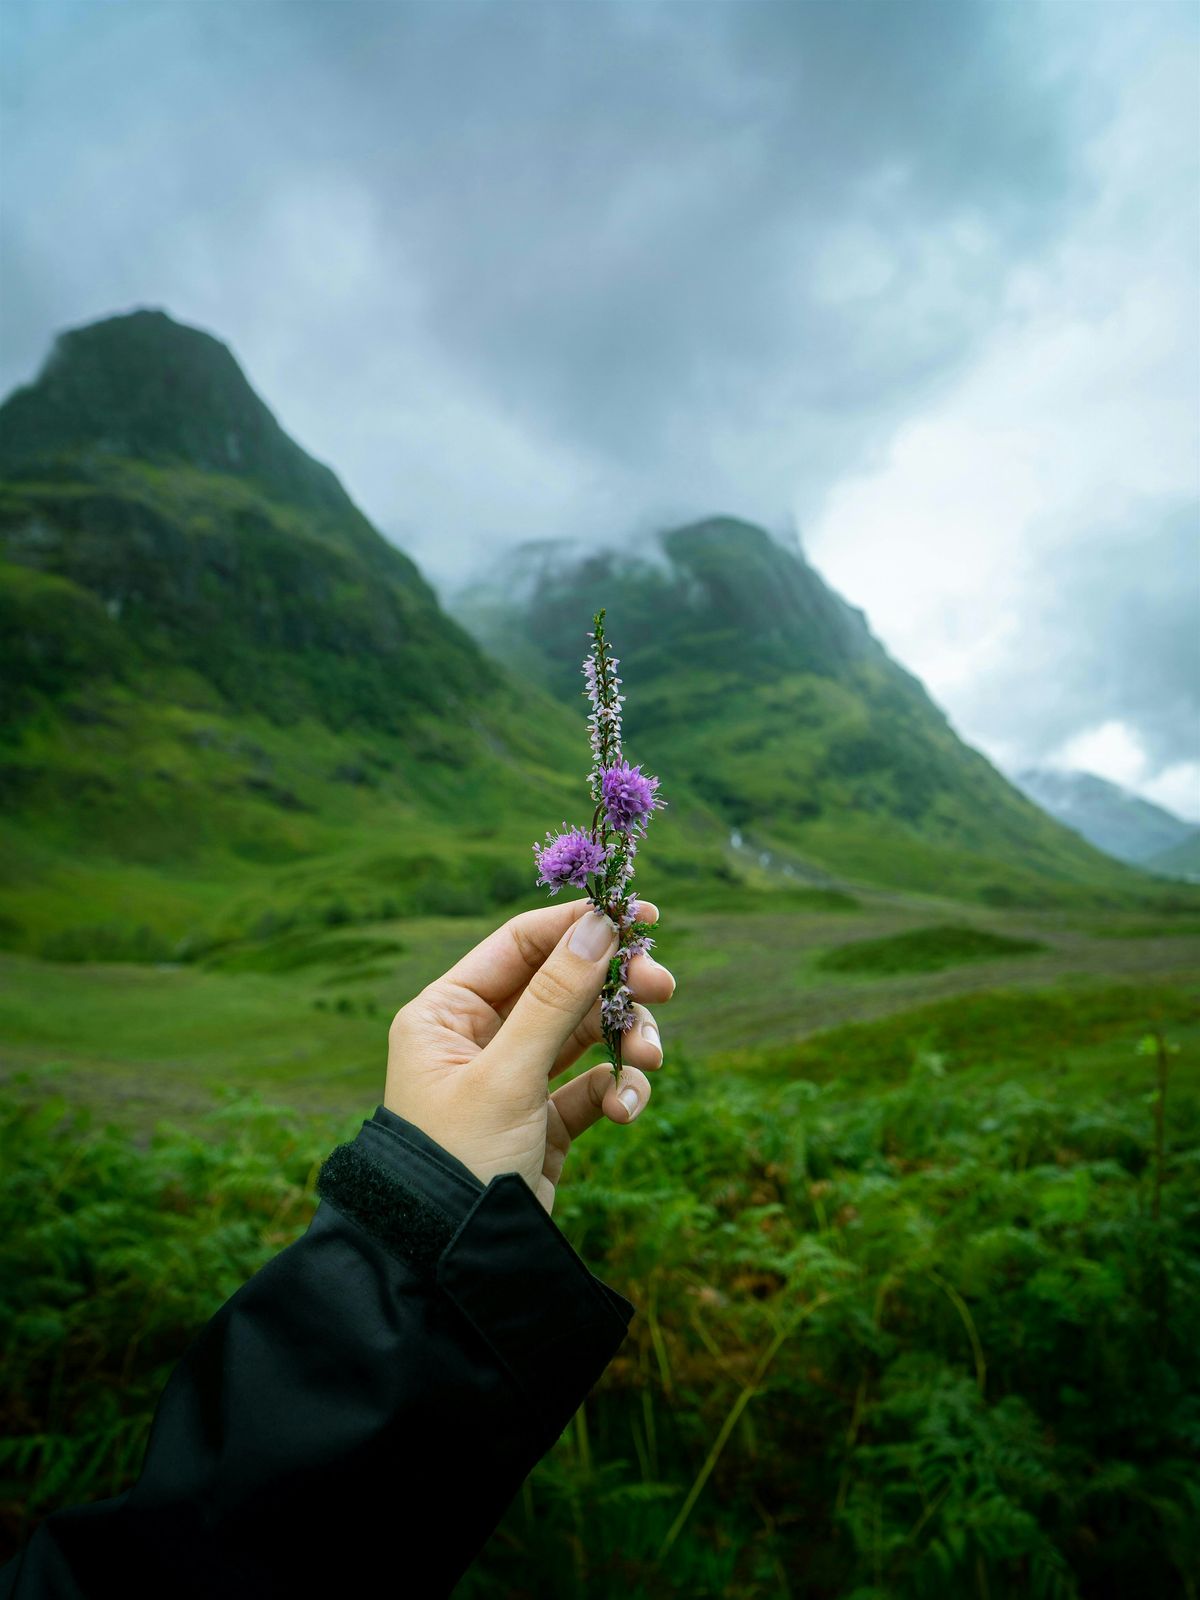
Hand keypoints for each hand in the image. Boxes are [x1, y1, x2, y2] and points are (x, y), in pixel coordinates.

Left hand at [384, 895, 675, 1212]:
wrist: (449, 1268)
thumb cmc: (459, 1160)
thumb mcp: (508, 1074)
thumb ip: (557, 997)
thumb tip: (600, 923)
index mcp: (446, 1013)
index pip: (522, 944)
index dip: (581, 924)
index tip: (644, 917)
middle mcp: (476, 1039)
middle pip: (563, 986)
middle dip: (617, 988)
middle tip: (666, 988)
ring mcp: (512, 1080)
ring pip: (586, 1035)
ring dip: (626, 1042)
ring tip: (651, 1063)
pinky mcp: (543, 1123)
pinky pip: (592, 1086)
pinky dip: (617, 1090)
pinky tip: (627, 1109)